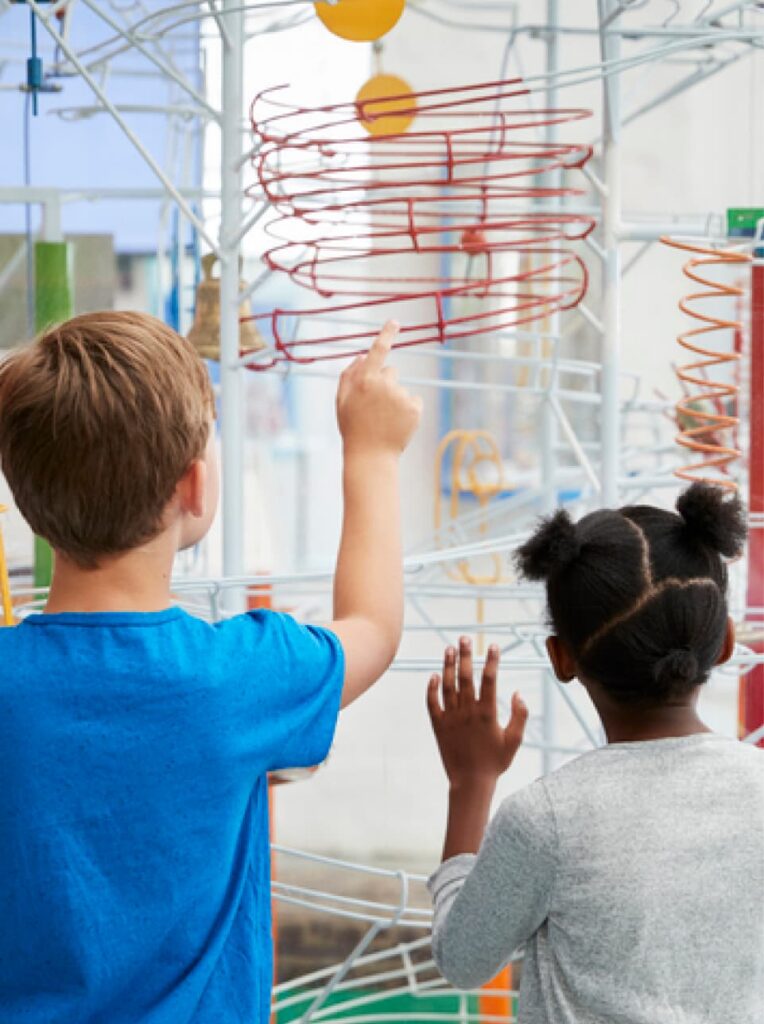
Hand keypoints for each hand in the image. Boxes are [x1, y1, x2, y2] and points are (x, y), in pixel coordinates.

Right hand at [336, 321, 421, 456]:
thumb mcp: (342, 401)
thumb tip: (362, 357)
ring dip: (395, 400)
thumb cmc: (353, 428)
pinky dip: (408, 410)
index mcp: (365, 380)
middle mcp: (384, 384)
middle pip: (391, 372)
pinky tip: (397, 423)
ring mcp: (401, 395)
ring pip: (401, 389)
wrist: (371, 456)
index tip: (395, 322)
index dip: (387, 334)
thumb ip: (348, 376)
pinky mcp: (415, 408)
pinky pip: (414, 401)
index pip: (378, 350)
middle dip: (385, 383)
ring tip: (385, 420)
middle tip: (375, 407)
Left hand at [427, 638, 527, 790]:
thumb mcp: (514, 740)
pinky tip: (434, 675)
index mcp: (487, 713)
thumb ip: (520, 715)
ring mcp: (451, 718)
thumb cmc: (495, 762)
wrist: (470, 783)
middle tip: (464, 638)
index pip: (490, 680)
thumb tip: (517, 692)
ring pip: (448, 685)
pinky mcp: (438, 726)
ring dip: (448, 665)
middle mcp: (468, 712)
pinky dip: (431, 688)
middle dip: (466, 655)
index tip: (493, 646)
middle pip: (466, 677)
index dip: (491, 661)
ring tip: (449, 648)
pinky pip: (432, 703)